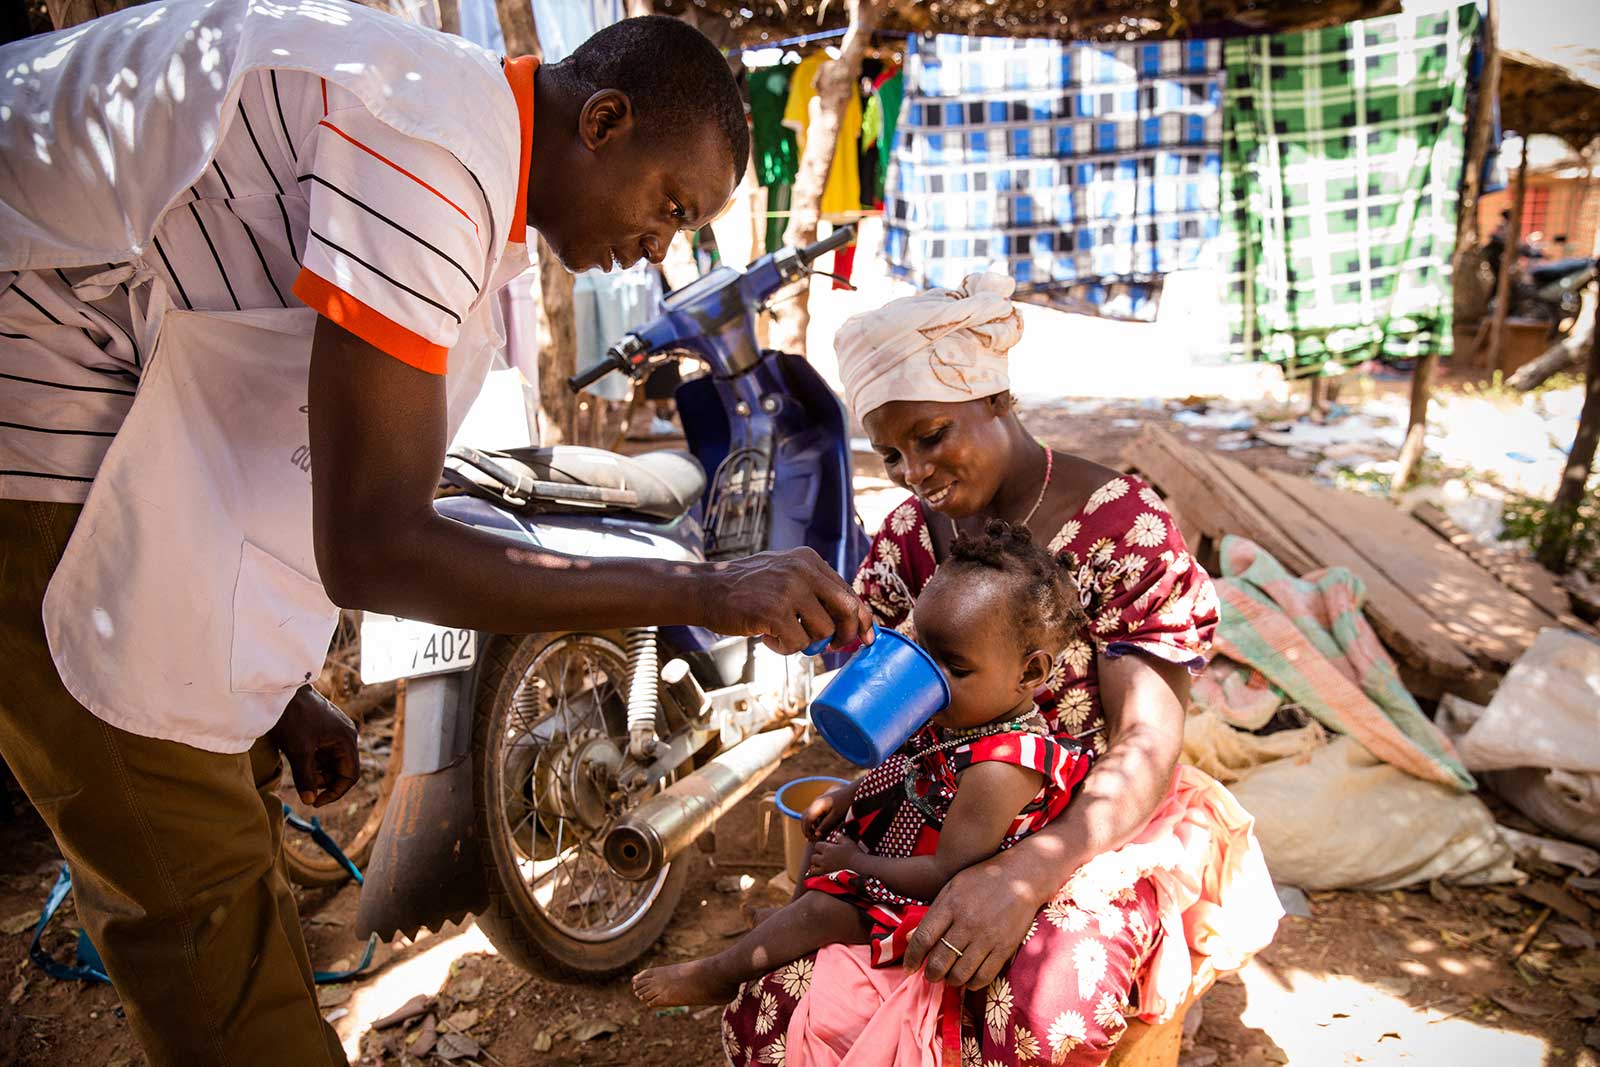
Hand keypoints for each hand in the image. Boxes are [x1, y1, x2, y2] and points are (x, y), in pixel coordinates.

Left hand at [269, 685, 358, 806]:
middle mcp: (345, 736)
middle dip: (324, 782)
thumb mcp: (298, 751)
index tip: (315, 802)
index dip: (335, 792)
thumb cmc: (292, 717)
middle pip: (341, 769)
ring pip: (330, 762)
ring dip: (317, 773)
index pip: (350, 775)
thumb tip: (310, 800)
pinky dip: (312, 762)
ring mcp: (334, 732)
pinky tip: (298, 761)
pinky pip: (322, 752)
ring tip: (299, 774)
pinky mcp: (323, 729)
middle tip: (305, 789)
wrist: (280, 689)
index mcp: (346, 739)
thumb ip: (306, 778)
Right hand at [700, 547, 874, 654]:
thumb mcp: (784, 574)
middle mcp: (803, 570)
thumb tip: (852, 619)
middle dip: (846, 634)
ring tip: (781, 633)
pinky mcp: (774, 611)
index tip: (866, 638)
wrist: (705, 589)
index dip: (861, 619)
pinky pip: (798, 644)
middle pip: (846, 609)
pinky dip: (784, 648)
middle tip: (833, 647)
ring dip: (805, 642)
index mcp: (809, 560)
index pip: (848, 591)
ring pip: (823, 632)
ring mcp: (789, 589)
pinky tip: (767, 637)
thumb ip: (814, 589)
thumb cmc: (746, 588)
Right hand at [801, 783, 854, 841]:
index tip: (812, 839)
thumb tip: (816, 834)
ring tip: (813, 835)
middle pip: (804, 817)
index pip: (807, 820)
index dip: (807, 831)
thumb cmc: (846, 802)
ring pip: (807, 815)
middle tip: (810, 839)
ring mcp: (818, 802)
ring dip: (808, 825)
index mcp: (817, 804)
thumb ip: (826, 824)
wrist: (853, 790)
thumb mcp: (836, 815)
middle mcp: (815, 802)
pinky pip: (813, 813)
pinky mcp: (821, 803)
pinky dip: (813, 822)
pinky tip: (819, 829)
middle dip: (805, 829)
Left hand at [806, 837, 864, 877]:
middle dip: (817, 855)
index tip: (826, 846)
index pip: (817, 845)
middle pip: (813, 857)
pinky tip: (822, 869)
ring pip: (813, 865)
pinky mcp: (828, 873)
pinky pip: (816, 873)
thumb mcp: (847, 841)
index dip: (821, 845)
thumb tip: (836, 835)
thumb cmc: (853, 852)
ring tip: (821, 862)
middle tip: (823, 855)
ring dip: (815, 864)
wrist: (857, 864)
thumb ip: (839, 837)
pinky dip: (816, 871)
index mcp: (828, 849)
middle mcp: (824, 858)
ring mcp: (825, 866)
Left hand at [903, 855, 1044, 988]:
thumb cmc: (982, 881)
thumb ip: (932, 915)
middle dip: (931, 974)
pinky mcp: (1004, 948)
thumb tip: (908, 938)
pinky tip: (969, 978)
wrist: (1021, 877)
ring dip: (950, 981)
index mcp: (950, 905)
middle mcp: (967, 923)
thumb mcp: (952, 888)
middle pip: (939, 961)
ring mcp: (987, 937)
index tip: (909, 967)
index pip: (923, 938)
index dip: (912, 957)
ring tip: (949, 976)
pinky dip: (972, 984)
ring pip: (960, 974)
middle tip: (931, 975)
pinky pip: (983, 977)